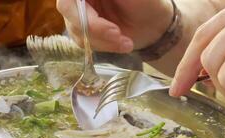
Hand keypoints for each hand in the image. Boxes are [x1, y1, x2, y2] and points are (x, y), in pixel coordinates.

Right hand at [56, 0, 172, 52]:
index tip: (101, 21)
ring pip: (77, 30)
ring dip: (104, 40)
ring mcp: (80, 14)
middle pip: (69, 10)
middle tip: (117, 33)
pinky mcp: (85, 32)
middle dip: (95, 26)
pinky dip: (106, 46)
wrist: (156, 25)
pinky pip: (85, 42)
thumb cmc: (146, 3)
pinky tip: (124, 45)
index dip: (80, 10)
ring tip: (127, 42)